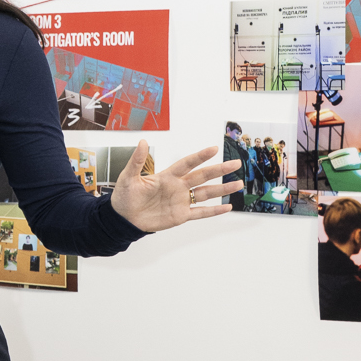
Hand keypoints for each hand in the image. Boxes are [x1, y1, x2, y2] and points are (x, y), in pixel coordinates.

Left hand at [109, 141, 240, 232]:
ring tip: (238, 183)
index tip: (213, 149)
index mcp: (167, 176)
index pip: (187, 164)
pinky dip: (213, 211)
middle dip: (219, 170)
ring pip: (206, 193)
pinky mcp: (180, 216)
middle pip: (202, 176)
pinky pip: (200, 212)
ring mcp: (181, 201)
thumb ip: (136, 161)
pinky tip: (227, 207)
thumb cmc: (124, 197)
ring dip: (221, 189)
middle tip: (236, 163)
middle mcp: (177, 187)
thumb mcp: (128, 177)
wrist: (123, 219)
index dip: (200, 157)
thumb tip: (142, 142)